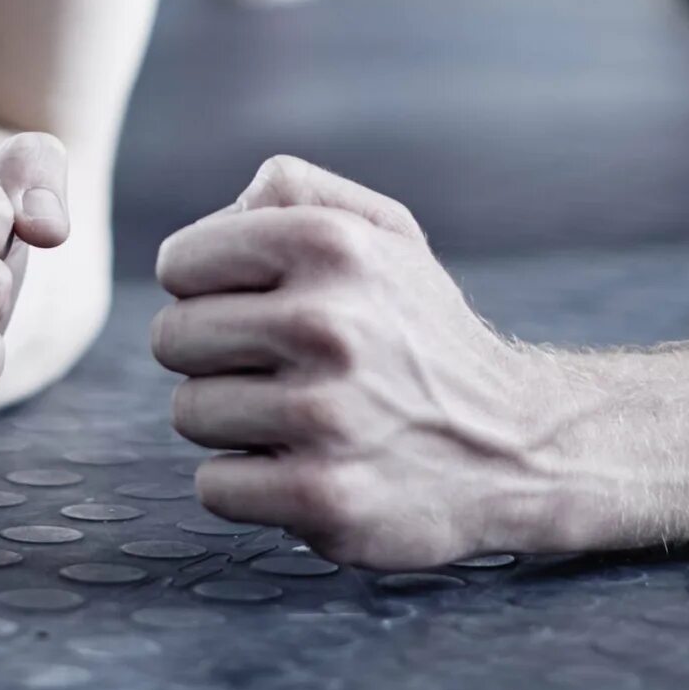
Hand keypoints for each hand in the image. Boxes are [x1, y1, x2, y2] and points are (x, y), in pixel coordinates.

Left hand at [152, 156, 556, 571]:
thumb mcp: (385, 233)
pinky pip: (214, 486)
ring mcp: (327, 416)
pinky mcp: (325, 497)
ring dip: (231, 421)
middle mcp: (329, 323)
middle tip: (276, 368)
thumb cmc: (424, 335)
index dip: (205, 289)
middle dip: (212, 356)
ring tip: (299, 417)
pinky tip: (304, 465)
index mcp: (333, 245)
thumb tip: (219, 217)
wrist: (516, 447)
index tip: (250, 307)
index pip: (180, 263)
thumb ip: (295, 192)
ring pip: (189, 413)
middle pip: (172, 338)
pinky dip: (247, 484)